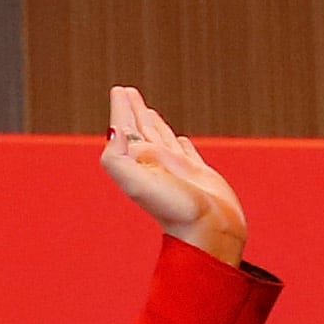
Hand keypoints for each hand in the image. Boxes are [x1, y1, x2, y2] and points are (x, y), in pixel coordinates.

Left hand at [98, 89, 246, 264]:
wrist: (209, 232)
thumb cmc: (175, 210)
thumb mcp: (138, 184)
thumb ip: (117, 159)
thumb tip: (114, 131)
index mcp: (139, 166)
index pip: (126, 130)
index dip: (121, 111)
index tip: (119, 91)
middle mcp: (156, 167)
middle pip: (141, 132)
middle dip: (133, 112)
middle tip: (126, 92)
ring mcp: (177, 171)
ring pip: (163, 140)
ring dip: (153, 124)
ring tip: (147, 111)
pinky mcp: (199, 176)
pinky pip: (187, 153)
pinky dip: (180, 143)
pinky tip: (178, 139)